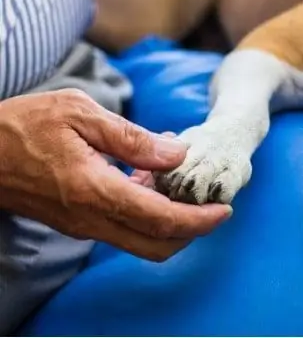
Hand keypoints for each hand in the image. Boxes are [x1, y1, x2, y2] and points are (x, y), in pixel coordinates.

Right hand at [0, 89, 231, 261]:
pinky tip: (150, 175)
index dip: (199, 220)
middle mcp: (91, 219)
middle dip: (192, 230)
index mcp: (95, 191)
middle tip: (211, 203)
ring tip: (179, 178)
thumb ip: (132, 138)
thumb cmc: (23, 126)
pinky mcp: (77, 221)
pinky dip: (147, 212)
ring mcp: (83, 225)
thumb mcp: (80, 114)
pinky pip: (123, 227)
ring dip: (170, 220)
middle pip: (157, 244)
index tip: (224, 210)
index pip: (161, 220)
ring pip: (141, 240)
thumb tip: (177, 153)